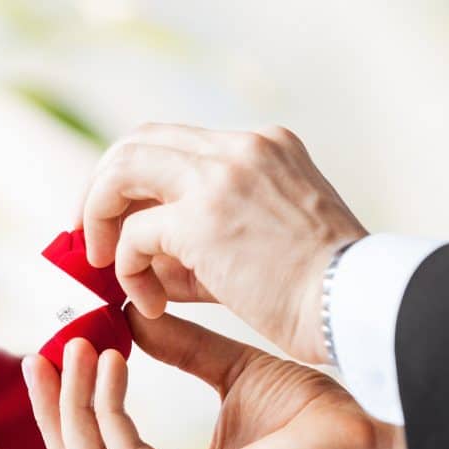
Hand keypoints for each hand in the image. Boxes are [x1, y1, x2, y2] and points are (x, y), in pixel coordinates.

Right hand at [22, 306, 421, 448]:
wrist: (375, 437)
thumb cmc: (314, 413)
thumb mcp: (232, 372)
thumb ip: (179, 351)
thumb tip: (129, 316)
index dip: (67, 410)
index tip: (55, 357)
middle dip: (51, 411)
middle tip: (38, 354)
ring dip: (74, 404)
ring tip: (77, 348)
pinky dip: (109, 408)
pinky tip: (115, 360)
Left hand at [80, 123, 366, 363]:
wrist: (357, 307)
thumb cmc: (318, 291)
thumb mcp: (257, 244)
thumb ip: (197, 242)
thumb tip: (137, 262)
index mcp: (262, 147)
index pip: (175, 144)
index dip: (135, 181)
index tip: (118, 219)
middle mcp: (240, 148)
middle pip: (137, 142)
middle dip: (101, 189)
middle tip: (91, 237)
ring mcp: (221, 176)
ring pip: (122, 170)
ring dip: (99, 218)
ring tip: (104, 265)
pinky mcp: (203, 218)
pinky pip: (135, 235)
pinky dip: (129, 269)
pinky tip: (150, 303)